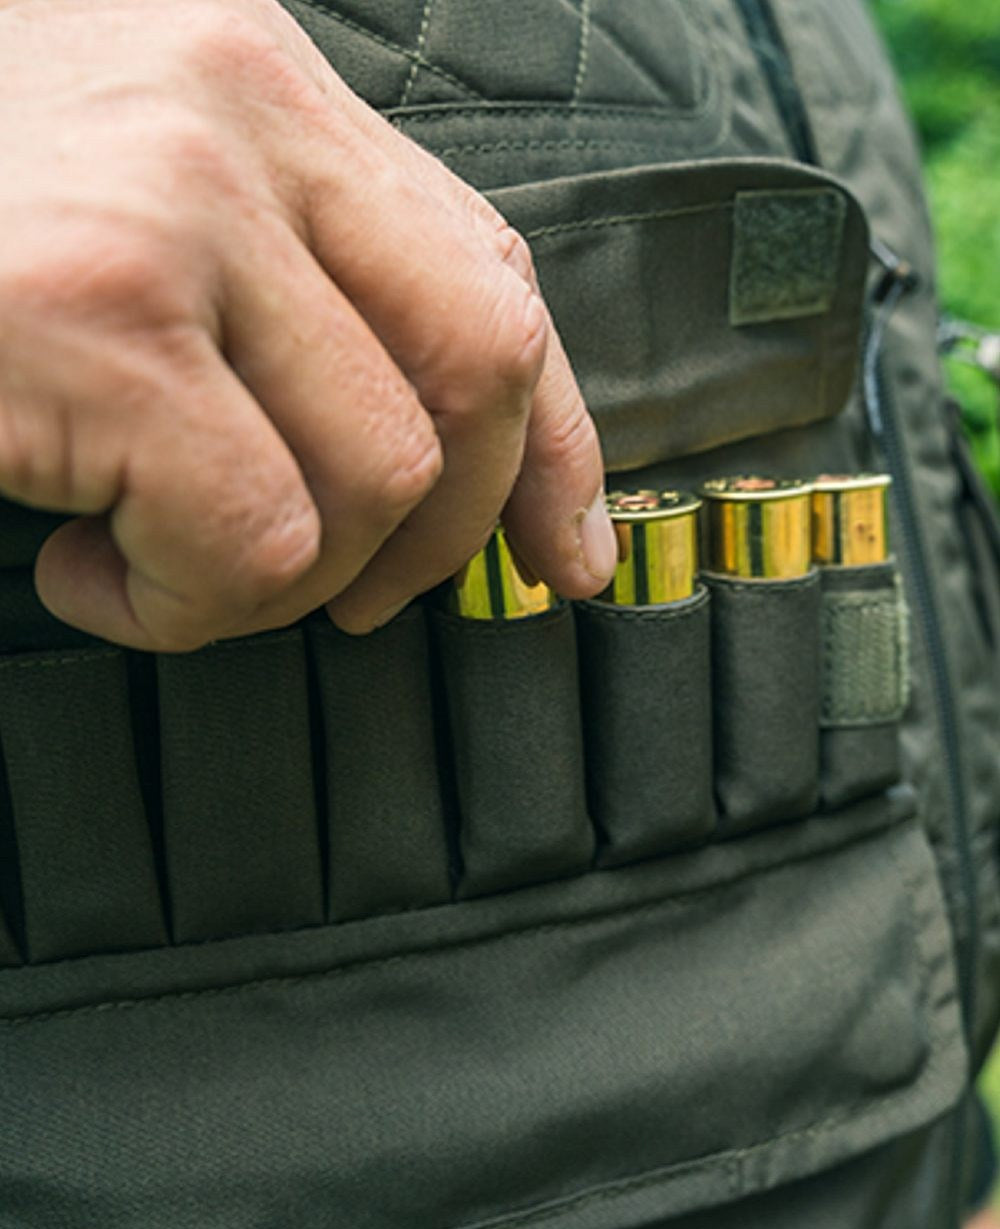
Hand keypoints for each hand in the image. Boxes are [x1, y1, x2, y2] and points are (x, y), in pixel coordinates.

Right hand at [0, 0, 615, 649]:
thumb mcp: (139, 205)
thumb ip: (285, 289)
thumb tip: (408, 448)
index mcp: (265, 88)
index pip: (493, 272)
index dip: (557, 442)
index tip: (565, 553)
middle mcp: (238, 119)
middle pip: (481, 371)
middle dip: (437, 533)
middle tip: (340, 592)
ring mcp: (168, 212)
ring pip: (375, 476)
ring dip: (284, 580)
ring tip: (163, 566)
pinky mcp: (89, 322)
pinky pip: (253, 536)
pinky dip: (188, 603)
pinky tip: (87, 568)